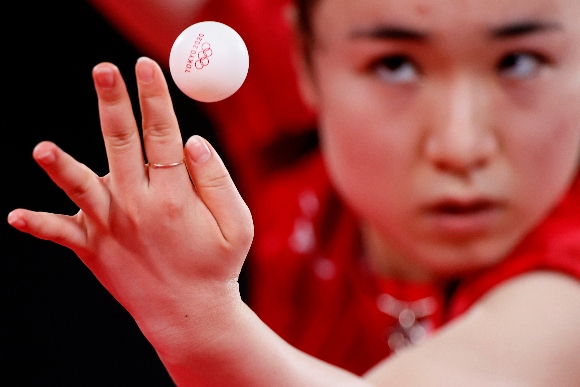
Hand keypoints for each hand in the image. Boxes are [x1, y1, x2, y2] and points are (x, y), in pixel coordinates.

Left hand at [7, 57, 252, 352]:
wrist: (188, 315)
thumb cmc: (217, 266)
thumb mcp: (238, 225)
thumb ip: (217, 181)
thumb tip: (193, 141)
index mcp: (175, 196)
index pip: (163, 134)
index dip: (155, 97)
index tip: (146, 66)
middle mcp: (137, 206)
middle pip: (121, 144)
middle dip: (113, 103)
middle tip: (103, 70)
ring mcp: (110, 228)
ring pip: (82, 187)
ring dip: (61, 167)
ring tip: (41, 148)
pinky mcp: (92, 248)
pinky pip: (60, 234)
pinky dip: (38, 224)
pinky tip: (14, 216)